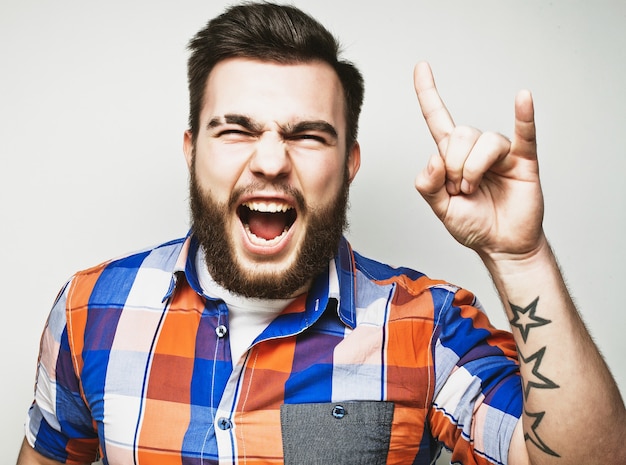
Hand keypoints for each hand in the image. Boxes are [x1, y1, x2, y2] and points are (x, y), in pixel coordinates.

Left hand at [413, 62, 544, 259]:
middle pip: (460, 133)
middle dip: (454, 165)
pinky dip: (524, 115)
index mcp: (451, 157)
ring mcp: (500, 153)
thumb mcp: (440, 209)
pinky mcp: (523, 159)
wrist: (501, 246)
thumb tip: (435, 158)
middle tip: (459, 189)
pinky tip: (523, 98)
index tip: (420, 67)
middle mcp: (475, 149)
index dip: (428, 94)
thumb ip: (427, 185)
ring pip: (483, 141)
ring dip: (473, 169)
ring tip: (474, 190)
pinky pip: (525, 132)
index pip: (438, 118)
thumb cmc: (473, 225)